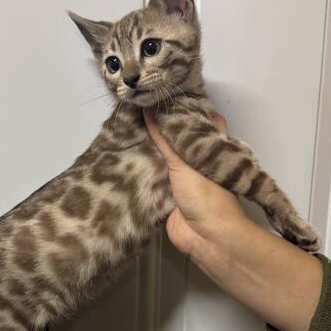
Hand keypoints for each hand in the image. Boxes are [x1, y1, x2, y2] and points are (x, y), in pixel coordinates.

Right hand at [143, 108, 321, 330]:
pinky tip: (121, 158)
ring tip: (121, 128)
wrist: (207, 237)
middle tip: (133, 108)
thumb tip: (148, 109)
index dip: (184, 106)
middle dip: (158, 127)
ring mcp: (181, 179)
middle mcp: (196, 160)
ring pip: (162, 158)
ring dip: (146, 149)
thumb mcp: (185, 161)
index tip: (162, 93)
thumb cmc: (206, 195)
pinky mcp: (166, 196)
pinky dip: (139, 171)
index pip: (199, 119)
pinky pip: (151, 179)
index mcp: (209, 148)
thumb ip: (166, 138)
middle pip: (176, 139)